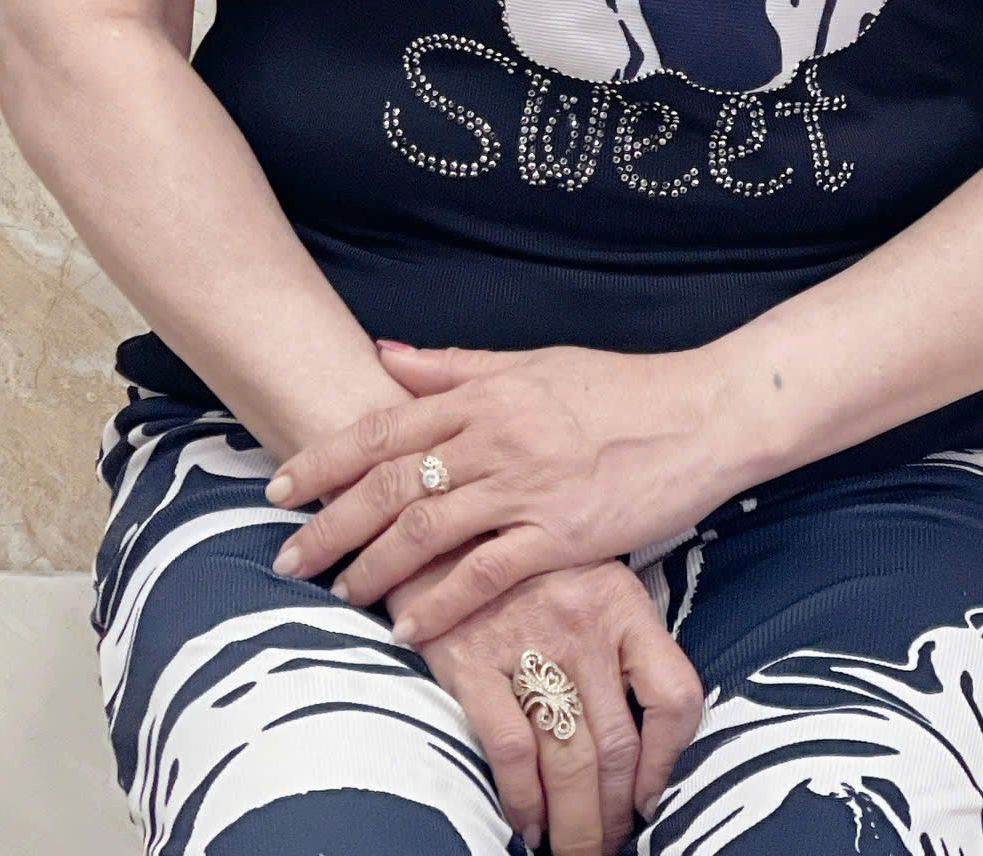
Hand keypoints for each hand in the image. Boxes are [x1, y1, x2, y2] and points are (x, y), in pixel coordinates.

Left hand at [267, 341, 733, 642]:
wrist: (700, 414)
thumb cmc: (618, 387)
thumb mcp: (533, 362)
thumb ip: (455, 366)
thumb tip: (383, 354)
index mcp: (486, 392)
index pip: (384, 427)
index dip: (326, 459)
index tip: (281, 487)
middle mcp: (497, 436)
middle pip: (391, 482)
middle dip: (331, 522)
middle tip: (288, 556)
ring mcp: (528, 486)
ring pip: (427, 529)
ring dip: (374, 567)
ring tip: (340, 595)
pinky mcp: (562, 535)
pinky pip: (485, 575)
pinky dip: (441, 604)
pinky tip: (410, 629)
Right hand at [397, 550, 703, 855]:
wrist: (438, 525)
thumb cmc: (521, 562)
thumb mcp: (587, 577)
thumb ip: (618, 639)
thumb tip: (644, 732)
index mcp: (621, 603)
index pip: (674, 694)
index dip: (670, 761)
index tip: (651, 798)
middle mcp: (583, 626)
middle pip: (618, 747)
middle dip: (614, 815)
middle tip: (607, 846)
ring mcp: (528, 644)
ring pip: (570, 761)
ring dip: (575, 824)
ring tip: (573, 851)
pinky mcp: (473, 663)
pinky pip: (513, 752)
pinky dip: (523, 802)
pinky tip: (526, 825)